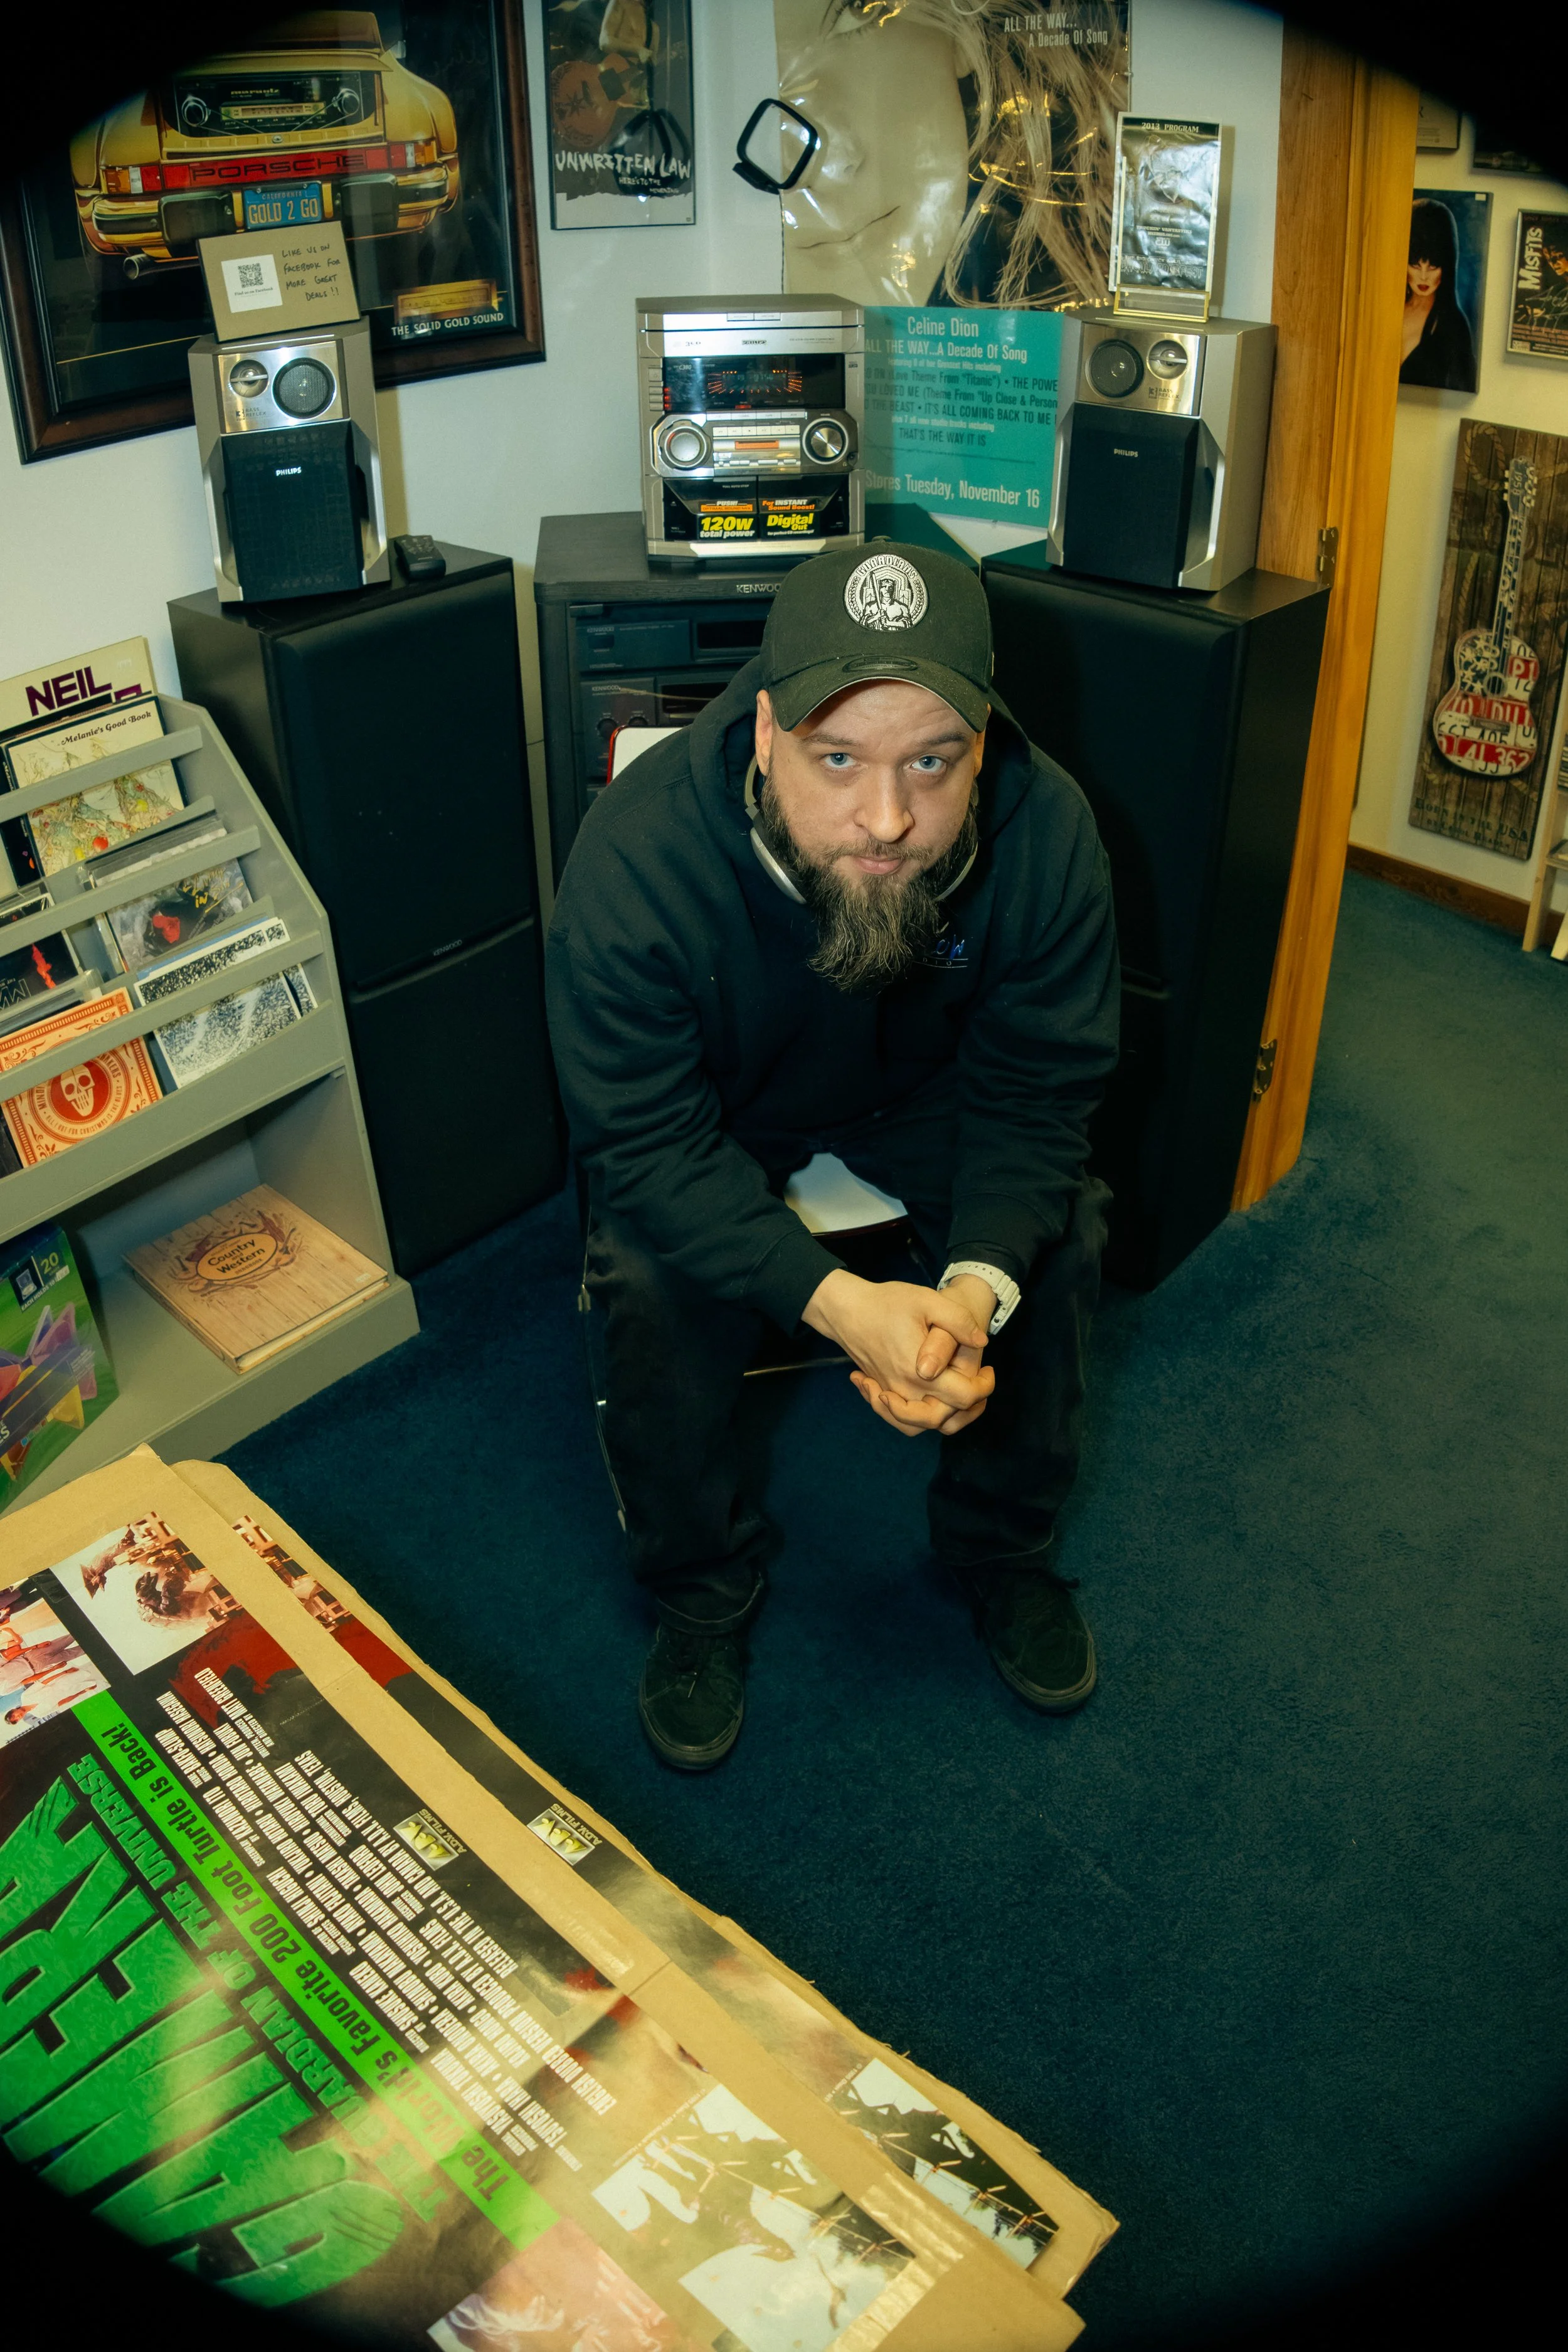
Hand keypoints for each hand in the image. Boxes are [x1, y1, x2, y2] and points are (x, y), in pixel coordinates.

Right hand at [802, 1270, 994, 1436]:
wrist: (845, 1310)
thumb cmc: (886, 1303)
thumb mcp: (927, 1300)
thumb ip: (958, 1320)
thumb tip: (981, 1342)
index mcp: (920, 1371)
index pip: (963, 1398)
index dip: (984, 1388)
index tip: (989, 1370)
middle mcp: (904, 1390)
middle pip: (943, 1421)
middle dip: (968, 1409)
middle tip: (978, 1384)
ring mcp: (890, 1393)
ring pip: (918, 1426)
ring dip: (942, 1419)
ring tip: (957, 1399)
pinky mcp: (881, 1391)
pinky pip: (899, 1419)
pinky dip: (914, 1418)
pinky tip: (927, 1399)